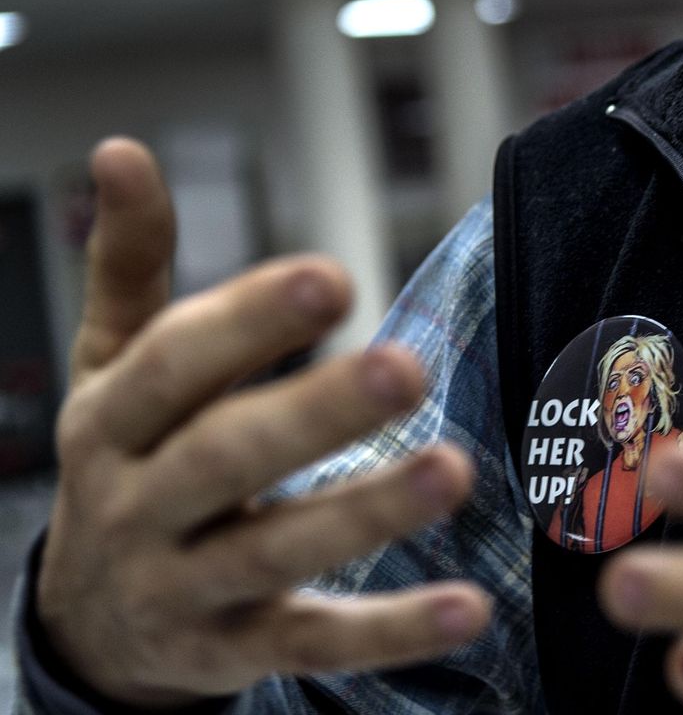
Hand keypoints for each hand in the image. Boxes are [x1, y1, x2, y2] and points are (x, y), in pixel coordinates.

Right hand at [37, 138, 490, 706]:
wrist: (92, 621)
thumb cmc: (126, 462)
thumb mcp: (108, 367)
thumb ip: (127, 268)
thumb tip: (122, 151)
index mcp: (111, 420)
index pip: (175, 365)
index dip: (248, 321)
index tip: (333, 276)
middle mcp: (138, 506)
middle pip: (227, 456)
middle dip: (315, 414)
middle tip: (404, 368)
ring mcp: (184, 587)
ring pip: (275, 550)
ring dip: (365, 512)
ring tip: (454, 471)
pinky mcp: (233, 652)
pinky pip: (312, 644)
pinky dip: (389, 633)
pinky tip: (468, 610)